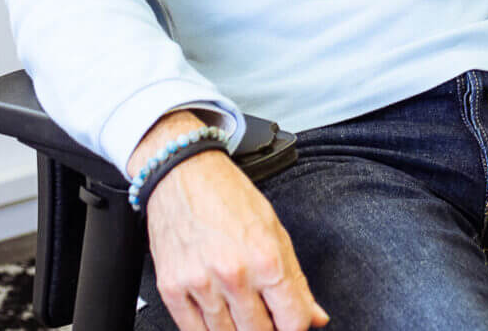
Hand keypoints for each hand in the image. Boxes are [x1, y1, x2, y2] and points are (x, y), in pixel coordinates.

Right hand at [132, 113, 328, 330]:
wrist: (183, 173)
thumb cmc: (228, 195)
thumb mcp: (274, 229)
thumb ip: (296, 279)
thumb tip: (316, 317)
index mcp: (266, 258)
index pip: (292, 321)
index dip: (296, 325)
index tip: (289, 319)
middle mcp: (234, 275)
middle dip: (267, 329)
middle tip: (263, 313)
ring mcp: (200, 285)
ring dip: (237, 330)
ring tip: (239, 308)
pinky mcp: (172, 289)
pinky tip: (216, 315)